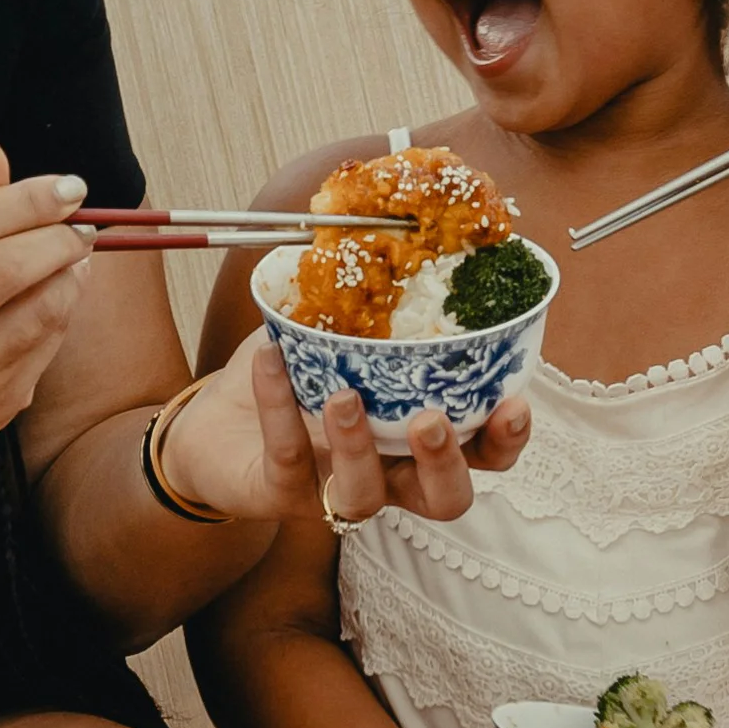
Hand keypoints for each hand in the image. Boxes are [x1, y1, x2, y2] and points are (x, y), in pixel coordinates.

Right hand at [0, 137, 90, 466]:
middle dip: (56, 237)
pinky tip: (61, 289)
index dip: (24, 201)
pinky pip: (48, 344)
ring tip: (75, 253)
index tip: (69, 187)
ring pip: (37, 312)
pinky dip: (64, 308)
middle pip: (1, 270)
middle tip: (82, 222)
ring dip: (71, 273)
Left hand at [155, 338, 534, 527]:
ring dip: (359, 448)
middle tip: (429, 419)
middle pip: (443, 498)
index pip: (483, 453)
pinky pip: (288, 460)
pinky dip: (279, 408)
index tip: (514, 403)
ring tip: (343, 397)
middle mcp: (388, 473)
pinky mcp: (279, 493)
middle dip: (444, 462)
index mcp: (418, 436)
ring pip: (365, 498)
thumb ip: (374, 300)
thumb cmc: (295, 375)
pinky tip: (270, 361)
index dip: (506, 439)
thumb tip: (394, 228)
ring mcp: (334, 489)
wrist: (215, 422)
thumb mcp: (339, 332)